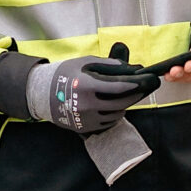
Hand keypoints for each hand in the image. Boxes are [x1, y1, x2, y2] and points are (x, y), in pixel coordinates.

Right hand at [26, 55, 156, 132]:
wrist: (44, 94)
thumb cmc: (67, 74)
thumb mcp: (84, 63)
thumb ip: (107, 64)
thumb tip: (129, 67)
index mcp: (87, 86)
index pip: (118, 87)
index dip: (135, 85)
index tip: (146, 81)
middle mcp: (87, 104)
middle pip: (121, 103)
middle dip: (135, 96)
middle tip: (142, 90)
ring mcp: (86, 118)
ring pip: (117, 114)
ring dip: (124, 105)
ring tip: (124, 96)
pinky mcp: (86, 127)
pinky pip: (108, 122)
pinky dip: (114, 114)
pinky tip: (112, 106)